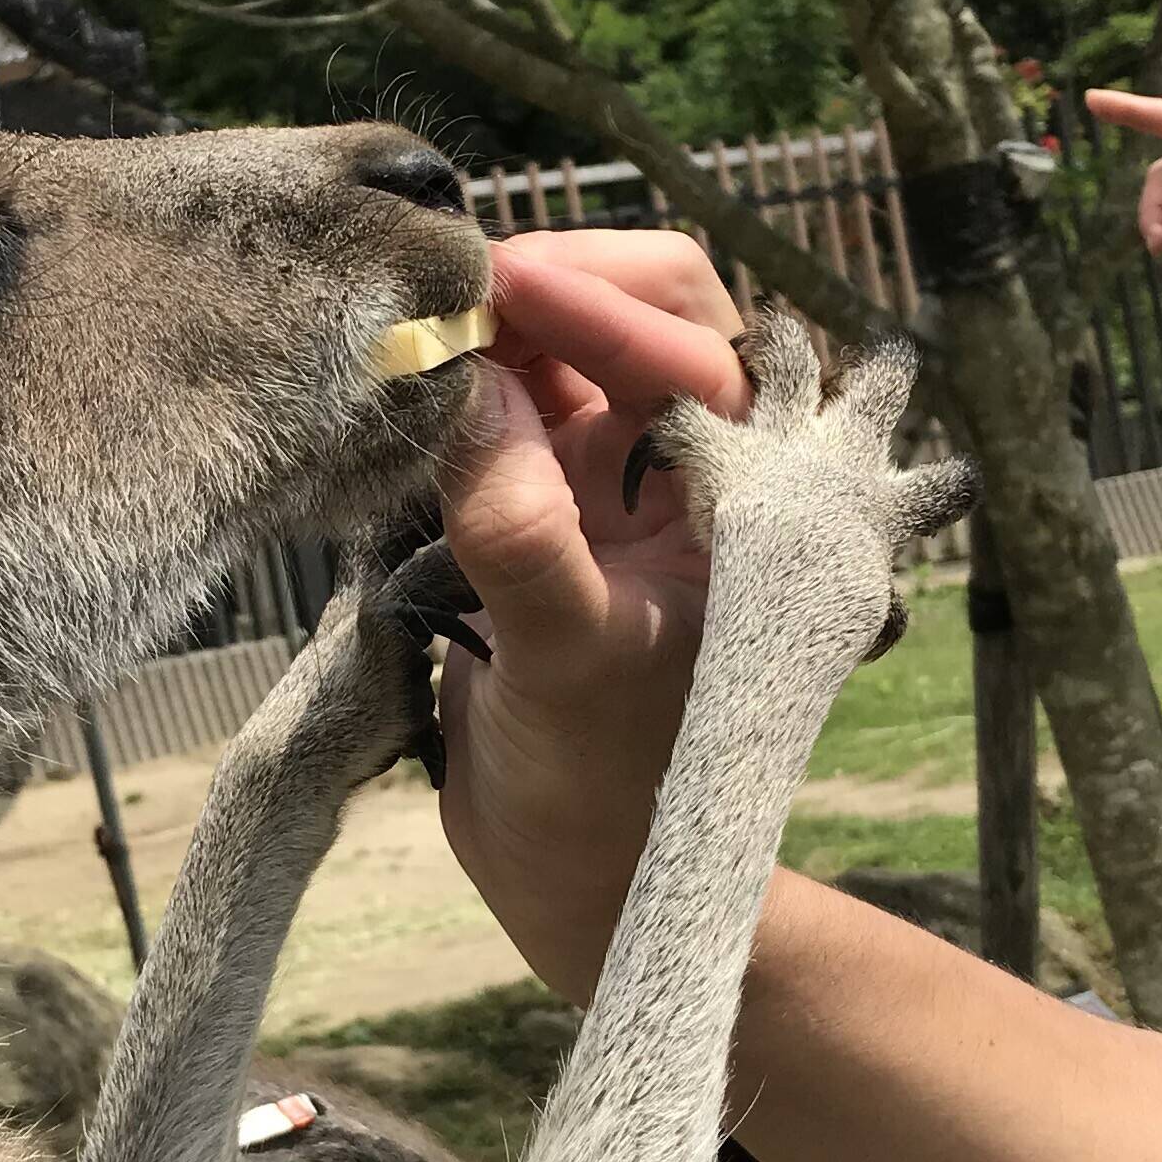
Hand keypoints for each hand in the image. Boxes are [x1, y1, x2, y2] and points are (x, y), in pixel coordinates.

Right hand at [435, 233, 748, 1001]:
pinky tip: (409, 377)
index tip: (501, 284)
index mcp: (752, 502)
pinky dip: (466, 374)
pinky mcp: (548, 499)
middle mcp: (699, 469)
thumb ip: (524, 536)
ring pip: (575, 344)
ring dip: (505, 322)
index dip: (600, 310)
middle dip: (563, 284)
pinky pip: (511, 399)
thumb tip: (468, 390)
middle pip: (655, 310)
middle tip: (458, 292)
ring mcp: (621, 478)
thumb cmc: (605, 793)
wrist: (571, 877)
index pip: (692, 356)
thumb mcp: (567, 666)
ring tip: (421, 325)